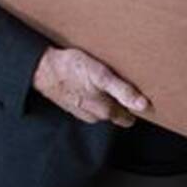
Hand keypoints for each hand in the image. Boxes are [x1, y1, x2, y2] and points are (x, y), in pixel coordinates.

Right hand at [32, 46, 148, 126]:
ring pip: (103, 108)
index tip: (142, 95)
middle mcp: (95, 116)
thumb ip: (123, 91)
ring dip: (108, 97)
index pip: (128, 118)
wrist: (42, 68)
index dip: (136, 107)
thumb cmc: (71, 69)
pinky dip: (95, 94)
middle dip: (123, 102)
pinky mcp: (73, 104)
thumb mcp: (101, 76)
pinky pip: (90, 103)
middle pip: (116, 113)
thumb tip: (143, 105)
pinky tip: (93, 82)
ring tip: (110, 80)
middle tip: (127, 84)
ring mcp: (83, 111)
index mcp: (105, 111)